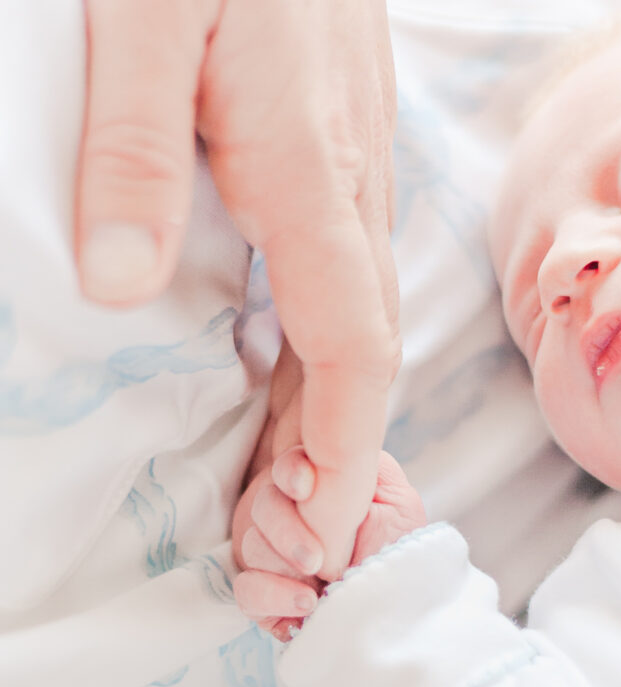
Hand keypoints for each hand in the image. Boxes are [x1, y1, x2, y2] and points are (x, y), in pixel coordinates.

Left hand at [77, 0, 400, 579]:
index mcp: (310, 172)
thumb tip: (114, 286)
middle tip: (283, 550)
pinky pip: (333, 288)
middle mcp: (348, 190)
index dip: (340, 449)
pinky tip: (278, 395)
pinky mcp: (330, 160)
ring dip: (319, 422)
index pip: (352, 347)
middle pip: (357, 358)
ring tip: (280, 499)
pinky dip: (310, 362)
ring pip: (349, 329)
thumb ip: (132, 153)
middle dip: (329, 463)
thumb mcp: (141, 18)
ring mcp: (348, 177)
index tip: (317, 531)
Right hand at [233, 449, 426, 639]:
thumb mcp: (395, 500)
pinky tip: (306, 602)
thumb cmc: (398, 548)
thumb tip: (316, 481)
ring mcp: (271, 556)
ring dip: (285, 566)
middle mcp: (286, 517)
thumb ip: (362, 470)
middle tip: (317, 558)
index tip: (306, 486)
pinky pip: (246, 590)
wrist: (403, 600)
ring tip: (322, 584)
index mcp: (314, 489)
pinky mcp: (264, 595)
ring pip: (252, 547)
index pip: (288, 467)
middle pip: (264, 505)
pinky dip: (272, 595)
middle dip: (287, 529)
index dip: (291, 472)